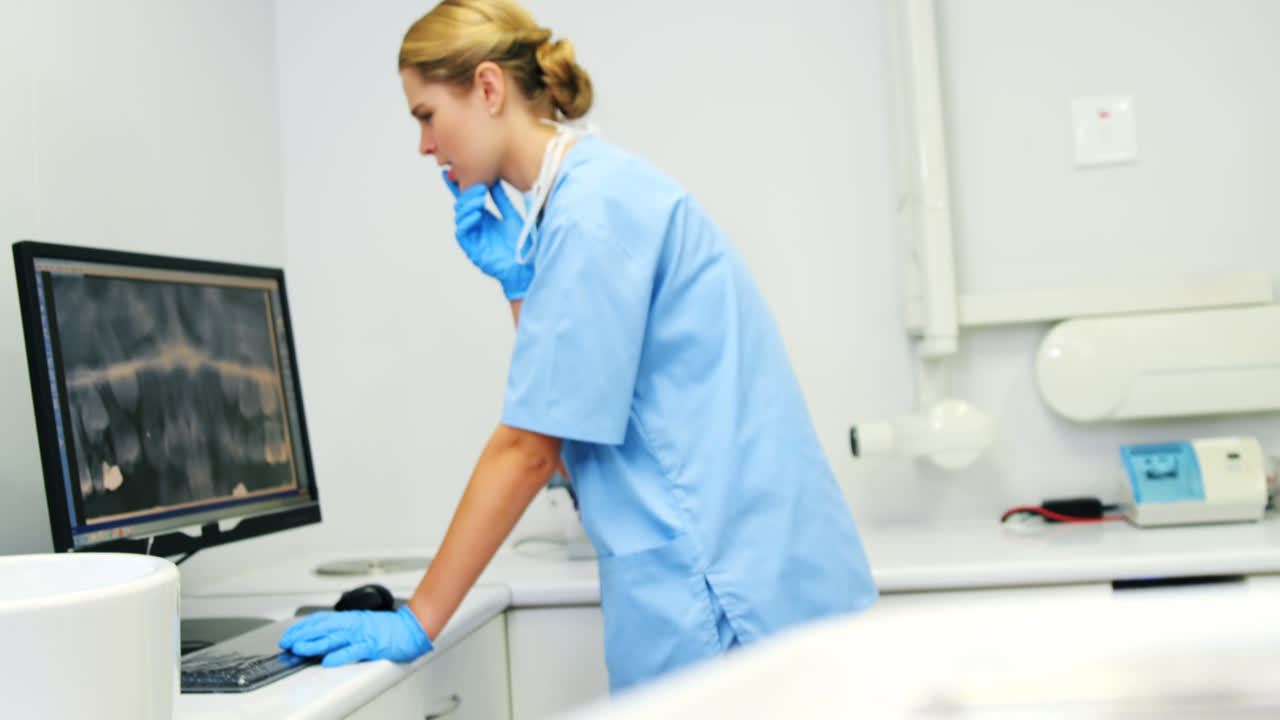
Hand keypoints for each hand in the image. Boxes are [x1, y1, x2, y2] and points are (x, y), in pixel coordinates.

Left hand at [278, 605, 432, 666]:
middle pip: (322, 627)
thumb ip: (343, 630)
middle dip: (302, 635)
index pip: (320, 620)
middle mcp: (353, 624)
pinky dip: (340, 655)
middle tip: (287, 642)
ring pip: (334, 638)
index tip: (289, 635)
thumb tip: (322, 638)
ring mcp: (362, 634)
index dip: (302, 627)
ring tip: (299, 649)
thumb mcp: (361, 625)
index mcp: (350, 619)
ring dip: (314, 644)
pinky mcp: (372, 645)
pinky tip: (328, 661)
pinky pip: (354, 650)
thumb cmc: (388, 629)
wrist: (412, 628)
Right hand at [445, 171, 533, 300]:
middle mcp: (476, 228)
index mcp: (485, 219)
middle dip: (466, 192)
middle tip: (478, 183)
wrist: (525, 270)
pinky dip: (467, 222)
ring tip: (479, 195)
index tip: (455, 172)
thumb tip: (494, 181)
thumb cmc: (521, 247)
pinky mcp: (472, 250)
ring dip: (468, 204)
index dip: (461, 186)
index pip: (469, 200)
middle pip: (462, 206)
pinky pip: (463, 234)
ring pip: (461, 217)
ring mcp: (473, 238)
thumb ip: (502, 202)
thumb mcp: (512, 217)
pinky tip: (476, 214)